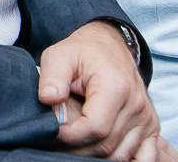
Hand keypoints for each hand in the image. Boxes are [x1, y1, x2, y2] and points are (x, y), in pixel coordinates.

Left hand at [40, 21, 161, 161]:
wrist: (108, 47)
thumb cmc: (81, 52)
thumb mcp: (59, 55)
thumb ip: (52, 77)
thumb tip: (47, 99)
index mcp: (115, 88)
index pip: (95, 128)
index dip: (69, 135)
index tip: (51, 130)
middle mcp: (136, 107)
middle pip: (106, 146)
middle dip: (77, 149)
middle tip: (55, 140)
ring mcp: (146, 120)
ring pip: (121, 155)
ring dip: (95, 156)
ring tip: (73, 143)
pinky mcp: (150, 128)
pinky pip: (144, 157)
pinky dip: (124, 160)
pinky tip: (101, 154)